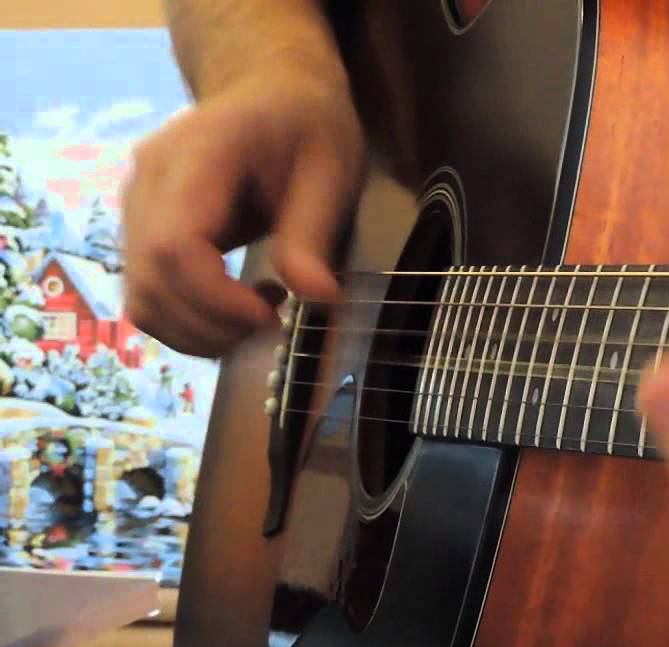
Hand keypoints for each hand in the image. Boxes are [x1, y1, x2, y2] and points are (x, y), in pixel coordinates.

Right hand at [122, 66, 364, 356]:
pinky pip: (148, 296)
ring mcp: (135, 208)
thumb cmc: (306, 126)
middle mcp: (147, 182)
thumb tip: (317, 298)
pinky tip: (237, 310)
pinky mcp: (141, 233)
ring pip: (140, 298)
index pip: (173, 245)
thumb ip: (313, 232)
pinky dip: (189, 323)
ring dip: (198, 332)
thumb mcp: (331, 170)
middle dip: (211, 325)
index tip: (270, 315)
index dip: (214, 298)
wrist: (268, 90)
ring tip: (260, 316)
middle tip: (273, 323)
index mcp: (196, 155)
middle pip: (149, 279)